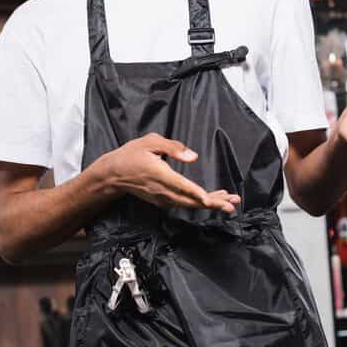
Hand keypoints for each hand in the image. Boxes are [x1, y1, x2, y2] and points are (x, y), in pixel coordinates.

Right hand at [97, 133, 239, 213]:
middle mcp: (163, 191)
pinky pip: (184, 204)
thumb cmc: (131, 155)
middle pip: (191, 201)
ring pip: (189, 205)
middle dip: (213, 203)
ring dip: (210, 204)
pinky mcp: (162, 200)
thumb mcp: (150, 142)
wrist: (112, 174)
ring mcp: (162, 198)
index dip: (198, 194)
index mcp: (161, 175)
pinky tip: (211, 198)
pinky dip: (199, 202)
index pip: (182, 187)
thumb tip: (193, 156)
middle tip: (233, 203)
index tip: (212, 200)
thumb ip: (173, 148)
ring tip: (229, 202)